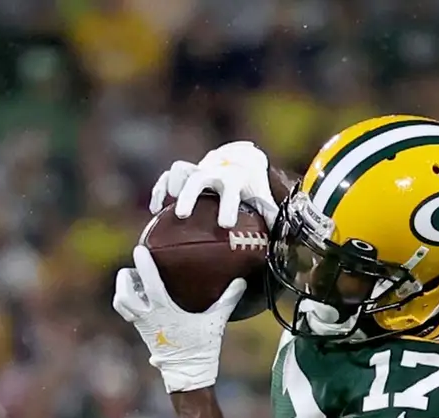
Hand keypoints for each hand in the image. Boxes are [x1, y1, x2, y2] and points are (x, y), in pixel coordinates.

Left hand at [111, 244, 245, 393]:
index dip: (144, 265)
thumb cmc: (202, 349)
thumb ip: (227, 300)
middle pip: (124, 293)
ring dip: (122, 289)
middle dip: (125, 278)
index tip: (140, 250)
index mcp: (164, 312)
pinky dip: (128, 301)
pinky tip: (140, 297)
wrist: (189, 376)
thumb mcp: (216, 322)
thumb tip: (241, 281)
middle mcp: (149, 318)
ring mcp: (142, 326)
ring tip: (133, 281)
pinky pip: (127, 312)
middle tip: (134, 269)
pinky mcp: (142, 331)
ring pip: (121, 303)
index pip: (149, 283)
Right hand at [151, 140, 278, 229]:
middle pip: (198, 178)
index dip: (227, 204)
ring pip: (180, 171)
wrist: (241, 161)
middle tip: (182, 214)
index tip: (225, 224)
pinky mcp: (184, 173)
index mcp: (235, 178)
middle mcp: (214, 171)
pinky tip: (155, 210)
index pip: (230, 189)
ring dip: (171, 186)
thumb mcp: (262, 197)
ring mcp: (197, 169)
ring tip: (167, 207)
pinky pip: (167, 177)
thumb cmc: (252, 186)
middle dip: (190, 195)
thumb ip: (270, 213)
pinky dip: (159, 190)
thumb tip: (283, 234)